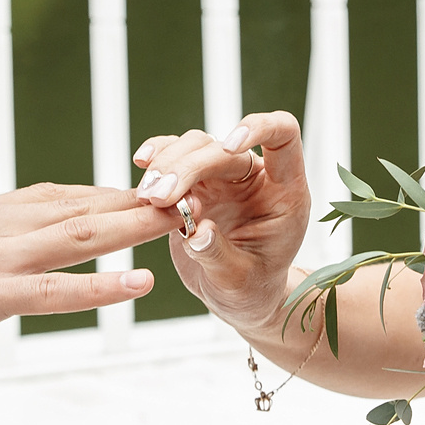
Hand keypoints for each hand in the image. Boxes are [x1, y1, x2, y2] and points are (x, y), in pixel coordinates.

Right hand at [0, 184, 168, 361]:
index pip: (55, 195)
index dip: (105, 193)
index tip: (145, 192)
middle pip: (79, 206)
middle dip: (135, 201)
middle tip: (185, 194)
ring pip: (78, 236)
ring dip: (134, 228)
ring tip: (179, 222)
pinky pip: (54, 291)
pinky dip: (101, 286)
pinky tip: (138, 286)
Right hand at [132, 112, 311, 332]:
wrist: (238, 297)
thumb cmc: (252, 290)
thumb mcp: (240, 282)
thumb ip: (219, 256)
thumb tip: (197, 232)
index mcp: (283, 191)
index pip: (282, 135)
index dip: (258, 127)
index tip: (229, 145)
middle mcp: (254, 176)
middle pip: (222, 147)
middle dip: (188, 166)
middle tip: (160, 197)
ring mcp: (223, 177)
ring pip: (194, 146)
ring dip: (167, 165)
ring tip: (148, 197)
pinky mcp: (196, 183)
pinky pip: (175, 156)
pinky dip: (157, 156)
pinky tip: (141, 162)